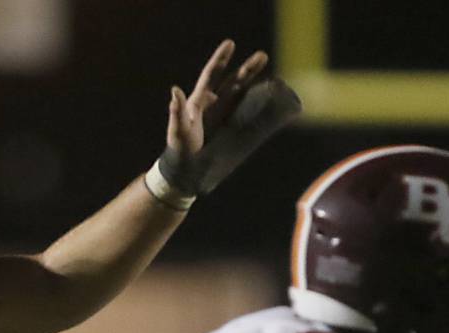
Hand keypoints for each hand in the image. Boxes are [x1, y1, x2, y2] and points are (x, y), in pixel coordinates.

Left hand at [156, 40, 300, 196]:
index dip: (220, 59)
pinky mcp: (231, 130)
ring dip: (256, 86)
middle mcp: (214, 105)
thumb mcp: (177, 131)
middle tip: (263, 56)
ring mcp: (224, 117)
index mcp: (199, 102)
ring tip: (274, 79)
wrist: (185, 172)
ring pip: (243, 96)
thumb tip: (175, 90)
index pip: (211, 75)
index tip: (230, 43)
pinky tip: (270, 102)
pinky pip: (247, 115)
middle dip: (247, 69)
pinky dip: (258, 107)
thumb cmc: (178, 150)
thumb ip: (177, 112)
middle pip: (233, 82)